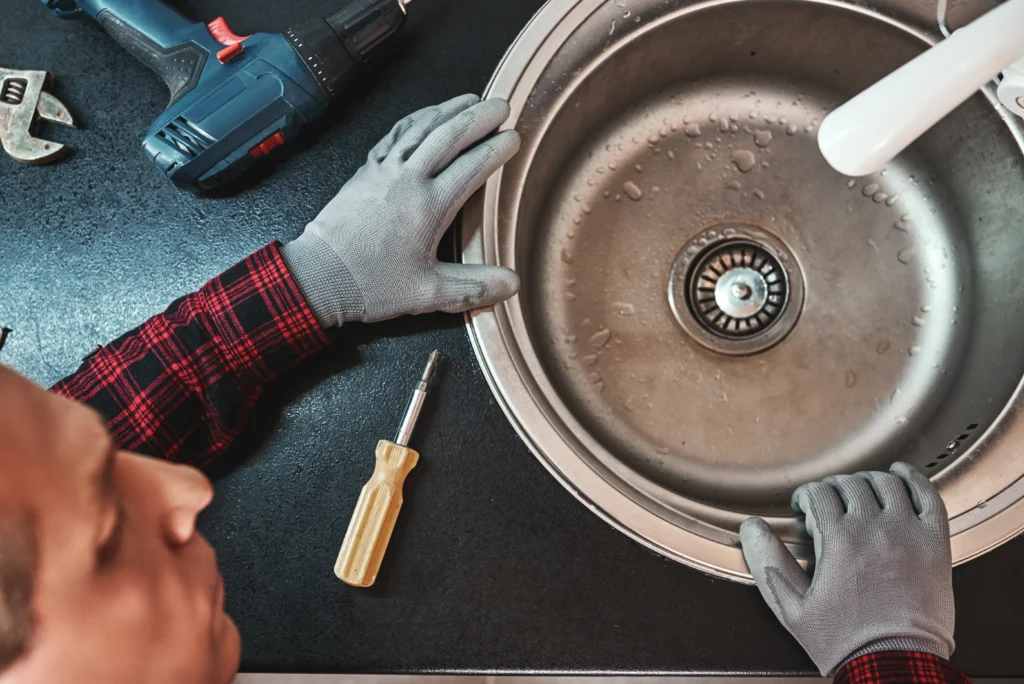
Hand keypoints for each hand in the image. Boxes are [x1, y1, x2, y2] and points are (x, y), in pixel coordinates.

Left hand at [282, 94, 521, 325]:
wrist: (317, 277)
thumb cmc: (371, 286)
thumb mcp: (428, 294)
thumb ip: (473, 287)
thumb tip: (512, 283)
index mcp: (428, 207)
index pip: (471, 167)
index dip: (496, 149)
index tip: (514, 137)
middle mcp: (407, 181)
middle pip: (448, 137)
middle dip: (478, 118)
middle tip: (501, 105)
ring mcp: (383, 172)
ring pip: (421, 129)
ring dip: (448, 110)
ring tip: (470, 99)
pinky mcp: (365, 172)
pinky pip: (394, 135)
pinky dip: (415, 120)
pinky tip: (424, 115)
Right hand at [739, 462, 954, 675]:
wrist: (894, 664)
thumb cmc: (846, 641)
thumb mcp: (792, 607)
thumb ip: (768, 562)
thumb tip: (751, 529)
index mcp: (839, 541)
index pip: (818, 493)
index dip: (806, 496)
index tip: (805, 507)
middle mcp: (874, 528)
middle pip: (850, 483)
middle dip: (833, 488)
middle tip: (830, 503)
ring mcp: (908, 533)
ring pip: (886, 483)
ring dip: (868, 481)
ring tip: (860, 492)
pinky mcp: (934, 543)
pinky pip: (928, 496)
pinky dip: (915, 479)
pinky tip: (903, 475)